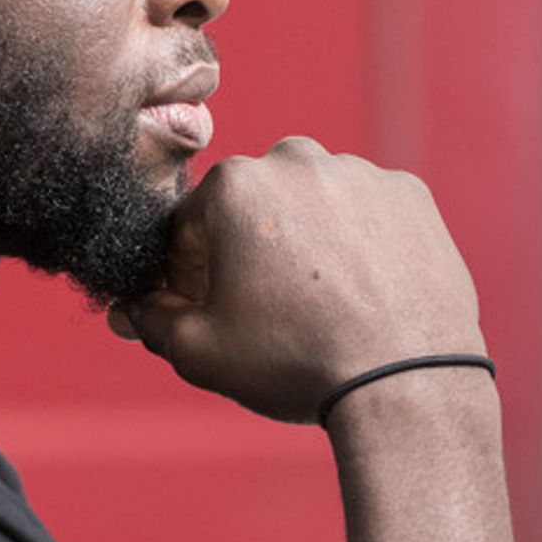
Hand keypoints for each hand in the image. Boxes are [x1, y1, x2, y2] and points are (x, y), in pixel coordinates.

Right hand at [108, 138, 484, 422]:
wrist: (404, 382)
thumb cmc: (294, 363)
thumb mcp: (199, 350)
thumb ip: (152, 319)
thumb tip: (130, 309)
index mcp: (235, 184)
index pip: (189, 225)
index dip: (186, 273)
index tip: (203, 309)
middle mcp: (298, 159)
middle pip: (253, 208)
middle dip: (248, 251)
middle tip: (264, 312)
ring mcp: (361, 173)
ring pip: (313, 206)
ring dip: (304, 243)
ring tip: (318, 307)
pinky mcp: (410, 196)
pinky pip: (366, 216)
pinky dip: (358, 246)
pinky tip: (361, 295)